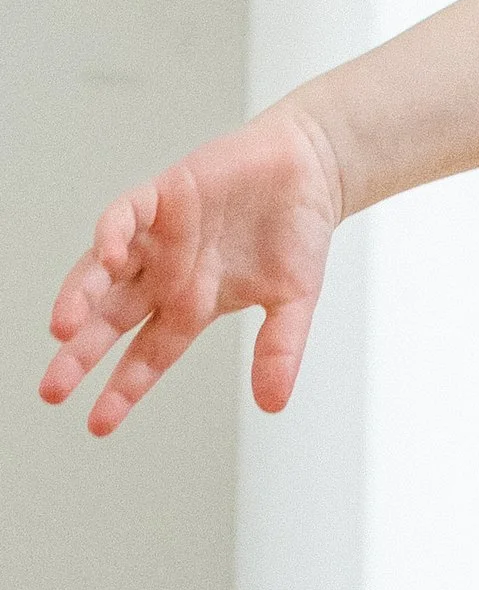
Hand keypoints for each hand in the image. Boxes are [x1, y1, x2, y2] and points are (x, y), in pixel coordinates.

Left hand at [40, 108, 345, 434]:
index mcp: (193, 305)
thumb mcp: (294, 299)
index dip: (123, 388)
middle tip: (54, 388)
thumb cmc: (298, 230)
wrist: (312, 166)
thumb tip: (273, 403)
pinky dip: (112, 235)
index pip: (147, 355)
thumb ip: (280, 348)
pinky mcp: (162, 196)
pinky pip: (125, 216)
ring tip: (64, 328)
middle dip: (80, 355)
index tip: (99, 423)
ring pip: (104, 272)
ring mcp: (160, 238)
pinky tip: (110, 258)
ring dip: (81, 298)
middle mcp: (166, 275)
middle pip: (111, 321)